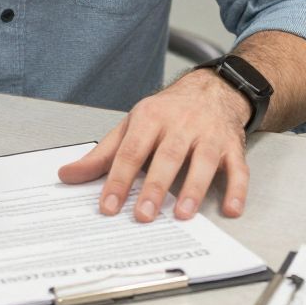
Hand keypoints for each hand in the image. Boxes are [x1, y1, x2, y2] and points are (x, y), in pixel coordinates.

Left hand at [57, 70, 249, 222]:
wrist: (213, 89)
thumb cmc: (168, 112)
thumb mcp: (132, 126)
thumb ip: (102, 154)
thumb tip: (67, 174)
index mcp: (151, 118)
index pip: (131, 151)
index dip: (118, 180)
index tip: (108, 206)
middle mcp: (182, 124)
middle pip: (168, 156)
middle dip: (155, 187)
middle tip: (143, 215)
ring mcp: (209, 135)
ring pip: (204, 161)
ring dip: (194, 188)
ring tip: (182, 214)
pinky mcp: (233, 146)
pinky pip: (239, 168)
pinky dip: (238, 189)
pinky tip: (231, 209)